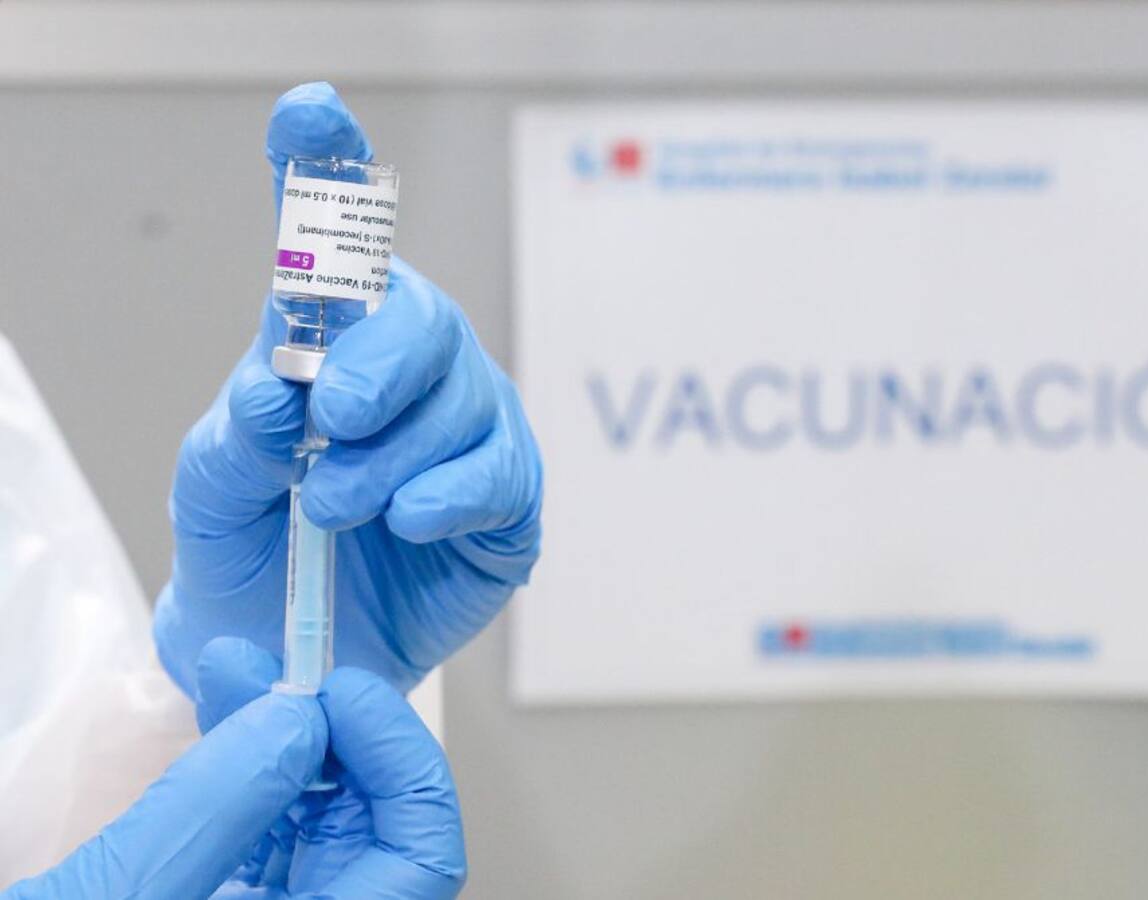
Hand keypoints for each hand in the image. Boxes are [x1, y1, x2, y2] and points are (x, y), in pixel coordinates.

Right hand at [1, 637, 465, 898]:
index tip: (345, 696)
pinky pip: (275, 824)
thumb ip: (210, 812)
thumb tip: (293, 721)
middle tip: (295, 675)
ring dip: (292, 736)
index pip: (424, 857)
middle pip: (380, 821)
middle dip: (339, 733)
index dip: (402, 763)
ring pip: (327, 814)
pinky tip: (227, 717)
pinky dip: (254, 766)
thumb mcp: (117, 898)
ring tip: (242, 675)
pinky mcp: (238, 899)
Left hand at [153, 82, 541, 696]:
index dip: (326, 167)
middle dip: (380, 362)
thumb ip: (233, 434)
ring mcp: (471, 430)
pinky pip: (501, 475)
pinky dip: (451, 494)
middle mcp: (412, 372)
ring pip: (465, 400)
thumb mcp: (214, 489)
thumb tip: (273, 386)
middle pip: (424, 317)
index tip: (308, 114)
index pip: (336, 241)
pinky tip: (411, 518)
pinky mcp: (508, 499)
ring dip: (393, 454)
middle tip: (332, 415)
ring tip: (335, 507)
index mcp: (335, 342)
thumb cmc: (253, 550)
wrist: (297, 652)